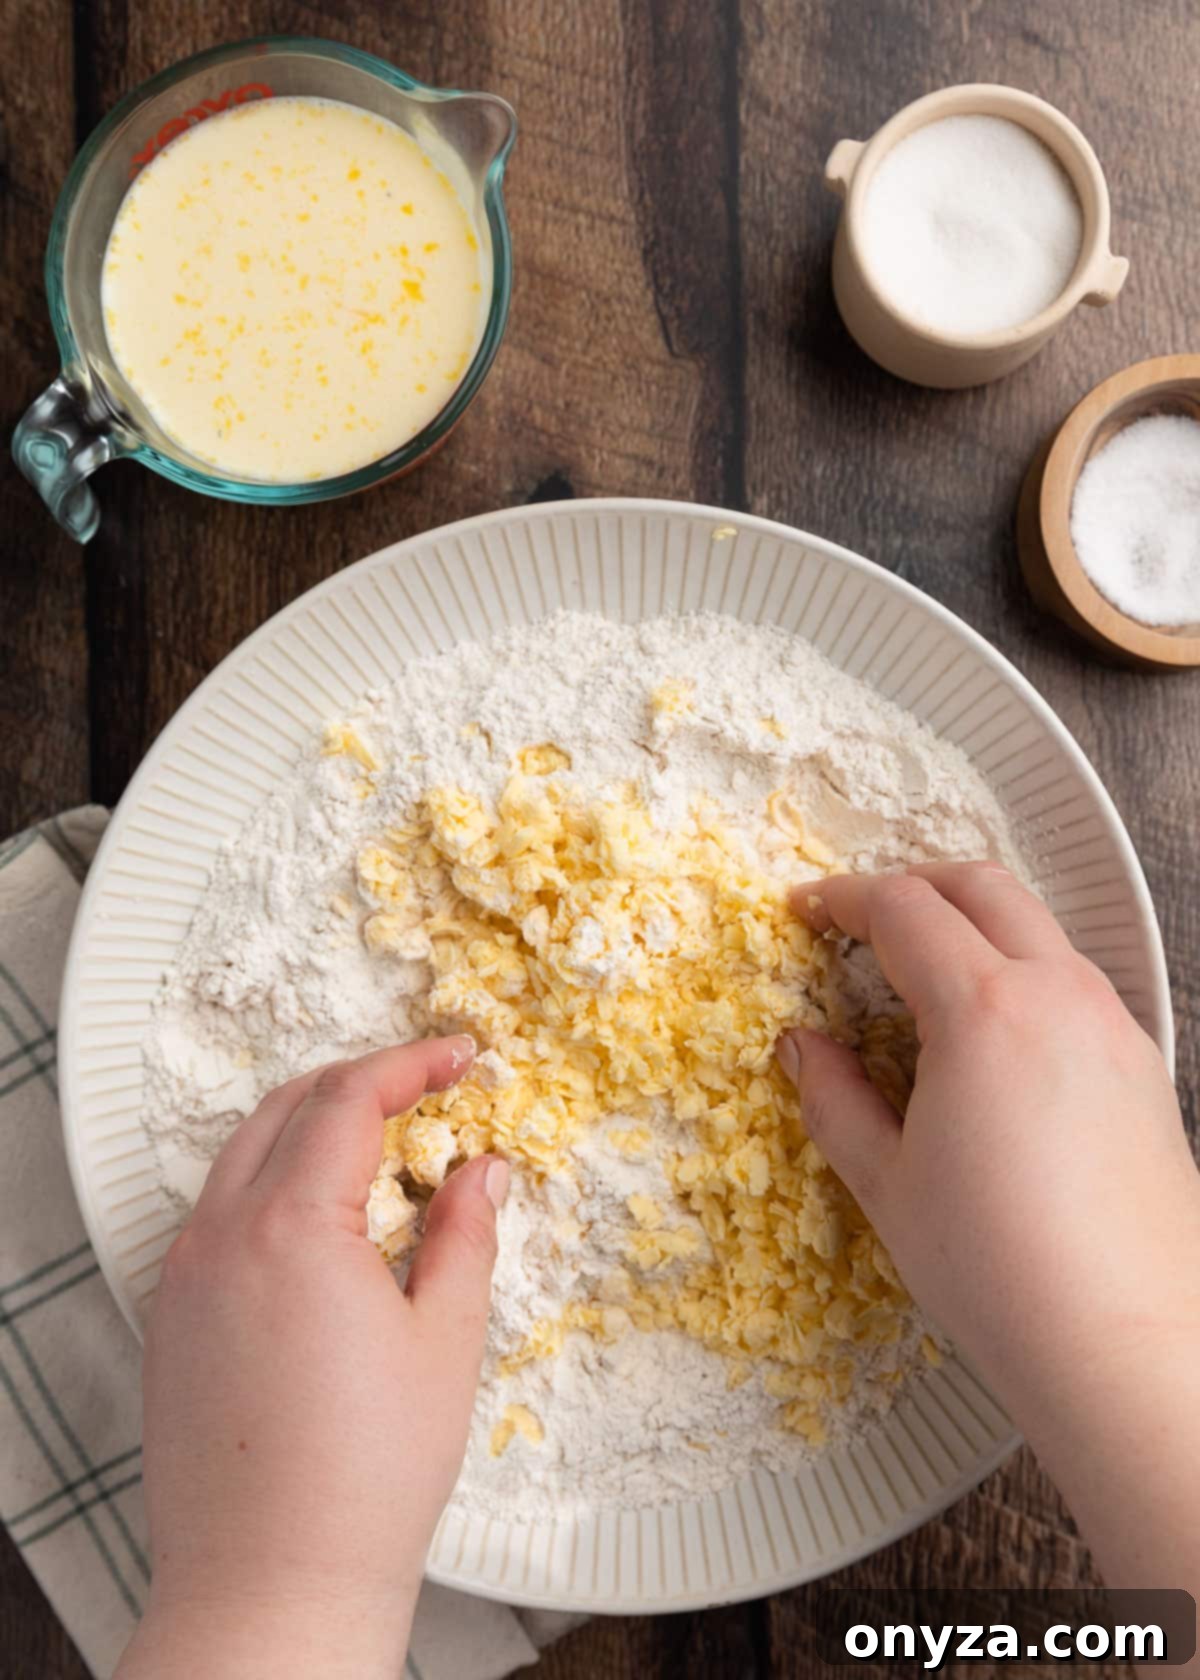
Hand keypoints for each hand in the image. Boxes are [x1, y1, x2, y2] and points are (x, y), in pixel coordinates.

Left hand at [117, 1037, 507, 1679]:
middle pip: (285, 1108)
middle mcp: (220, 1236)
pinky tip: (321, 1224)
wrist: (269, 1586)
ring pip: (241, 1156)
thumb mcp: (444, 1341)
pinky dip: (269, 1186)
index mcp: (292, 1227)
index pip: (349, 1098)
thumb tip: (481, 1168)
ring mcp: (183, 1277)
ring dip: (309, 1128)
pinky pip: (215, 1215)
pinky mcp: (168, 1319)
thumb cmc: (366, 1476)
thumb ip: (464, 1233)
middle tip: (425, 1088)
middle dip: (358, 1082)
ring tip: (379, 1148)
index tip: (460, 1056)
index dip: (411, 1064)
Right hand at [776, 863, 1199, 1596]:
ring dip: (972, 922)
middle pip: (980, 886)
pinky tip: (989, 1034)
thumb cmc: (997, 1269)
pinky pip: (1073, 980)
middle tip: (858, 919)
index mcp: (984, 1010)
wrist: (1126, 1343)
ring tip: (920, 974)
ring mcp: (1114, 1025)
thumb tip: (803, 1047)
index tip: (805, 913)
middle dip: (911, 884)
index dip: (842, 900)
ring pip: (1037, 927)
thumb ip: (836, 1098)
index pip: (904, 909)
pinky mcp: (1143, 1065)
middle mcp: (1059, 996)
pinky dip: (1019, 969)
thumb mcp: (888, 1182)